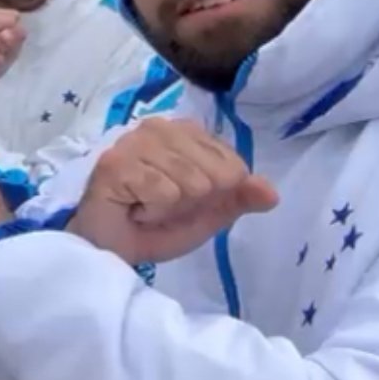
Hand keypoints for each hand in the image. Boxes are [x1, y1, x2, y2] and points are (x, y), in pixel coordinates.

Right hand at [67, 118, 278, 265]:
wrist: (106, 252)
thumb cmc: (152, 227)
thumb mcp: (206, 215)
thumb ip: (237, 200)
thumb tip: (272, 192)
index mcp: (184, 133)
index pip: (233, 165)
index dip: (214, 194)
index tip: (182, 201)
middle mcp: (159, 127)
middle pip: (216, 175)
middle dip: (192, 203)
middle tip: (160, 206)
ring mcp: (134, 142)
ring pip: (191, 183)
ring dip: (170, 209)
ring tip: (144, 208)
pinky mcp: (116, 163)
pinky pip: (163, 192)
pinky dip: (152, 212)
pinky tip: (132, 209)